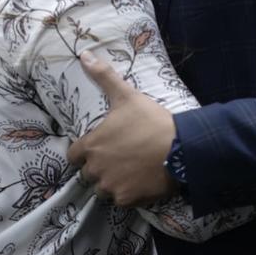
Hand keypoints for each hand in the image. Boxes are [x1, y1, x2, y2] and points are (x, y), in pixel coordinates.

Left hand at [68, 50, 177, 207]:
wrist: (181, 148)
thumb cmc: (151, 121)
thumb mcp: (126, 95)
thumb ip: (103, 76)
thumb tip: (83, 54)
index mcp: (92, 145)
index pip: (74, 155)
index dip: (86, 151)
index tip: (101, 147)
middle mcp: (96, 169)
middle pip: (89, 173)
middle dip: (100, 167)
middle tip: (120, 157)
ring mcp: (112, 186)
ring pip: (103, 189)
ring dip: (112, 182)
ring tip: (130, 170)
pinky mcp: (127, 199)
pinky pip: (120, 200)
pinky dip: (128, 193)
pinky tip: (141, 180)